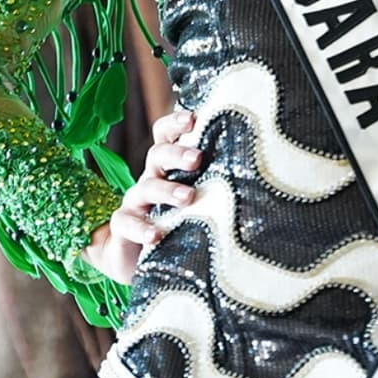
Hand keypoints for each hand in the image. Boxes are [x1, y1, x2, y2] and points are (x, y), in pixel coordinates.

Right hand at [82, 107, 201, 283]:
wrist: (136, 259)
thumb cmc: (178, 223)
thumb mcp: (195, 201)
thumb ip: (213, 185)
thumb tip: (255, 173)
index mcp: (167, 167)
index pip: (165, 136)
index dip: (175, 123)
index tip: (193, 118)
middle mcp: (150, 178)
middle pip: (157, 155)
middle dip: (176, 154)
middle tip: (197, 159)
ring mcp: (134, 202)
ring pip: (145, 187)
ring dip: (166, 190)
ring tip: (187, 197)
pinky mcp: (123, 227)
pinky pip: (126, 222)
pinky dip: (141, 228)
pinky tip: (156, 234)